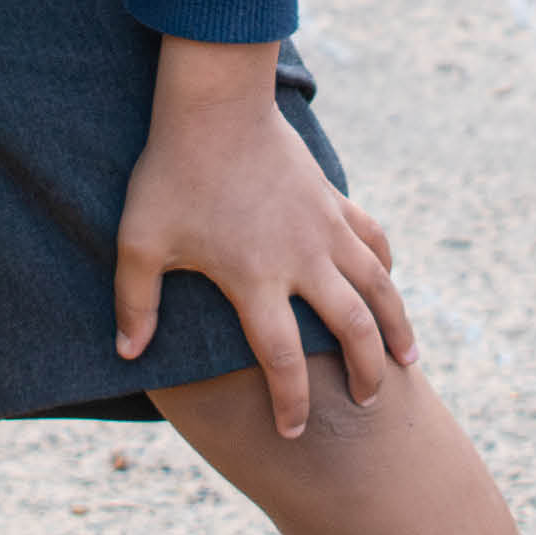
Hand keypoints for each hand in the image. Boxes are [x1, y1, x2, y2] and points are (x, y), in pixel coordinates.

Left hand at [113, 38, 414, 436]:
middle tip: (367, 401)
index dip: (291, 402)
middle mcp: (302, 260)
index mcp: (255, 279)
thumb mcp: (139, 242)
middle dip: (366, 373)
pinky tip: (389, 283)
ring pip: (379, 288)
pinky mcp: (332, 200)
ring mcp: (324, 229)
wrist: (214, 105)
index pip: (282, 358)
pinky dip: (386, 266)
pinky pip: (373, 240)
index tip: (294, 430)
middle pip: (352, 331)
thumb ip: (136, 302)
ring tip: (407, 360)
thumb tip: (128, 354)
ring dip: (397, 327)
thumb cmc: (172, 174)